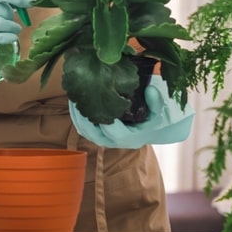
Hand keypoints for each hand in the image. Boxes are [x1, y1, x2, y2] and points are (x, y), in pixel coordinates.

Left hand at [69, 76, 193, 148]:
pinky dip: (76, 116)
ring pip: (84, 131)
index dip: (105, 119)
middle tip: (78, 96)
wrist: (146, 129)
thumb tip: (150, 89)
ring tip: (73, 97)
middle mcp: (114, 142)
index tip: (97, 102)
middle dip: (83, 116)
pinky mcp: (96, 135)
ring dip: (77, 115)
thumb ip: (155, 101)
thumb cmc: (151, 119)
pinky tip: (74, 101)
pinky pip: (82, 129)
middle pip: (93, 133)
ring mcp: (103, 140)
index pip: (114, 132)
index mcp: (129, 138)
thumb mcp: (158, 111)